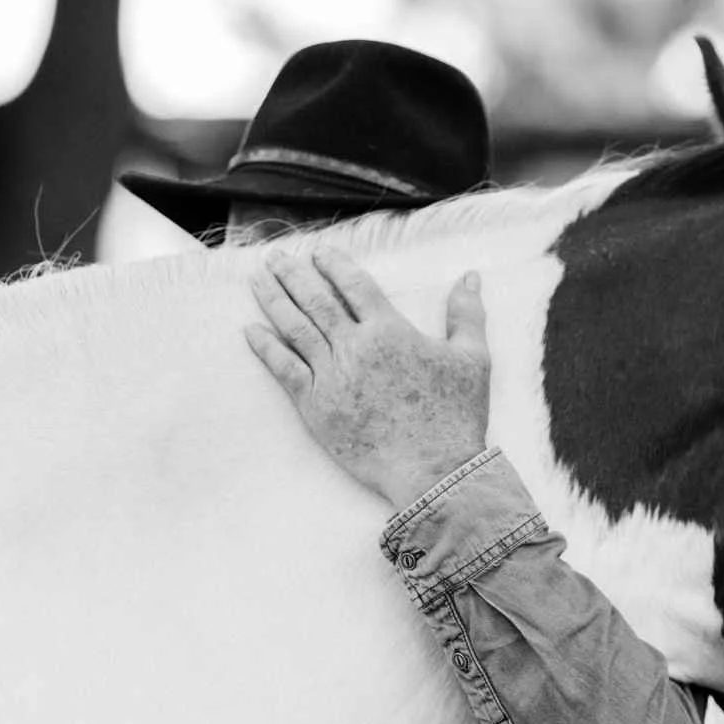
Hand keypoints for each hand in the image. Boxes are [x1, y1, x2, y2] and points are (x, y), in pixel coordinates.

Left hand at [245, 248, 489, 507]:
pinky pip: (284, 370)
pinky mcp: (315, 407)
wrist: (434, 470)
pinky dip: (266, 348)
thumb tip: (471, 276)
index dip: (333, 264)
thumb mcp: (473, 359)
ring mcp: (331, 376)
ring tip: (257, 279)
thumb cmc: (456, 416)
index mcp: (390, 330)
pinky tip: (250, 330)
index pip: (353, 284)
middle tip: (276, 257)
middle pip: (316, 299)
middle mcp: (355, 347)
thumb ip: (467, 313)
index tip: (318, 253)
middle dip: (293, 274)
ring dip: (273, 300)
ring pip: (295, 328)